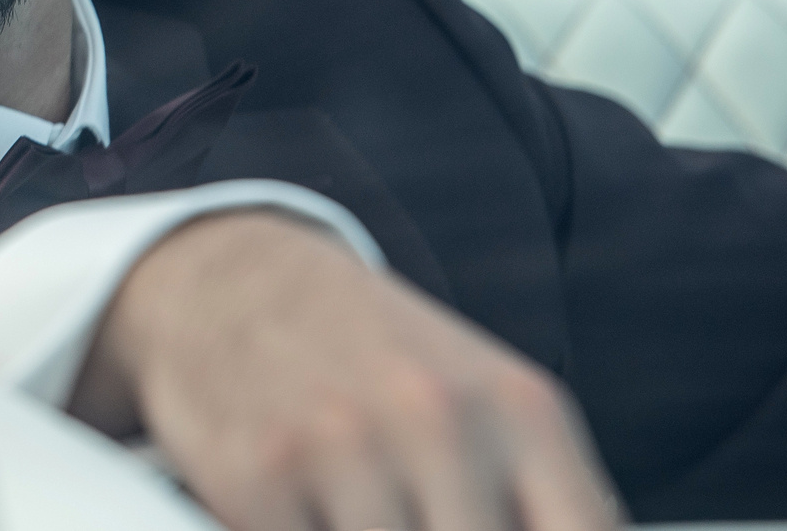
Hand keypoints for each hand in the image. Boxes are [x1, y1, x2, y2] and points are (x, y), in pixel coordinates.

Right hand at [76, 212, 622, 530]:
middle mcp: (439, 419)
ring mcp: (345, 446)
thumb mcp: (489, 405)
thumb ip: (550, 501)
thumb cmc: (380, 363)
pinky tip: (306, 509)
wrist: (237, 279)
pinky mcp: (258, 474)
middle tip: (422, 516)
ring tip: (365, 511)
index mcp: (521, 409)